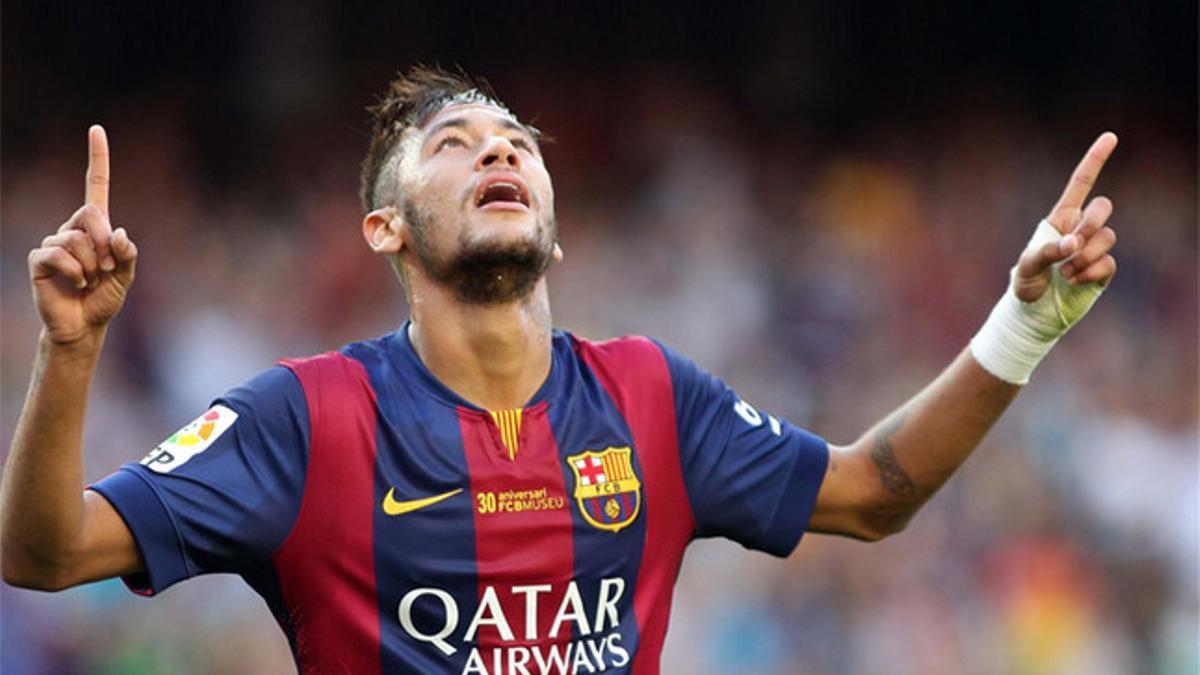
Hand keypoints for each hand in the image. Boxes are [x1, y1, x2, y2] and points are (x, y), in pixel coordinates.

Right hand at [27, 126, 137, 345]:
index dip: (98, 158)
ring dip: (92, 264)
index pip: (95, 185)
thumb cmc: (104, 298)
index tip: (96, 129)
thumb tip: (119, 233)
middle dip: (105, 241)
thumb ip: (128, 255)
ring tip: (89, 280)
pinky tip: (75, 284)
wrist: (82, 325)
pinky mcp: (39, 259)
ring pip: (76, 238)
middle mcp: (72, 228)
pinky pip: (59, 254)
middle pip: (90, 213)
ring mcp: (53, 242)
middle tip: (108, 268)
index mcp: (96, 227)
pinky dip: (76, 272)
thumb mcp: (126, 277)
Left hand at [1013, 132, 1117, 302]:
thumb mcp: (1027, 265)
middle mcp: (1080, 228)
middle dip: (1091, 223)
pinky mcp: (1102, 269)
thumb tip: (1073, 244)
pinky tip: (1074, 281)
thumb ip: (1047, 250)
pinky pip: (1109, 261)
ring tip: (1065, 272)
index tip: (1110, 137)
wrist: (1033, 312)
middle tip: (1072, 246)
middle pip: (1103, 206)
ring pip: (1107, 236)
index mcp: (1061, 218)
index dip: (1095, 160)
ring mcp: (1093, 248)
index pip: (1081, 183)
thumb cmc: (1026, 283)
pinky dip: (1091, 271)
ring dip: (1086, 255)